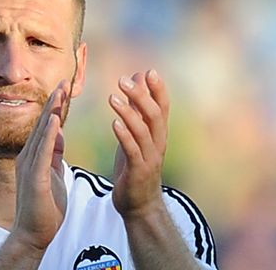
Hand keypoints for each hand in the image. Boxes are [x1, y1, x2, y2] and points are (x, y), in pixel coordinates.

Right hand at [10, 80, 68, 250]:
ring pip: (42, 133)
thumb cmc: (44, 209)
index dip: (56, 107)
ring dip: (51, 111)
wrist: (34, 234)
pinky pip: (42, 151)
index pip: (47, 127)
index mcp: (35, 156)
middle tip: (64, 80)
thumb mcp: (52, 174)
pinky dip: (49, 134)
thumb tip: (59, 135)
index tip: (64, 88)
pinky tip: (55, 119)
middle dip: (54, 102)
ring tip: (60, 92)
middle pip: (43, 124)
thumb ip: (53, 154)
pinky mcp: (35, 177)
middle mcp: (29, 157)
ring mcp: (30, 166)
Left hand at [109, 70, 169, 219]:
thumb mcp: (137, 135)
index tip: (150, 71)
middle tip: (123, 80)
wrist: (139, 205)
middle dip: (140, 96)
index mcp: (158, 134)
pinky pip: (132, 150)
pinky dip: (124, 136)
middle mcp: (158, 143)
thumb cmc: (136, 166)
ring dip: (128, 113)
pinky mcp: (138, 171)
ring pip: (143, 131)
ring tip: (112, 98)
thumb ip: (138, 108)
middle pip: (154, 115)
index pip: (163, 107)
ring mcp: (150, 157)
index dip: (158, 89)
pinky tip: (114, 123)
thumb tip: (138, 79)